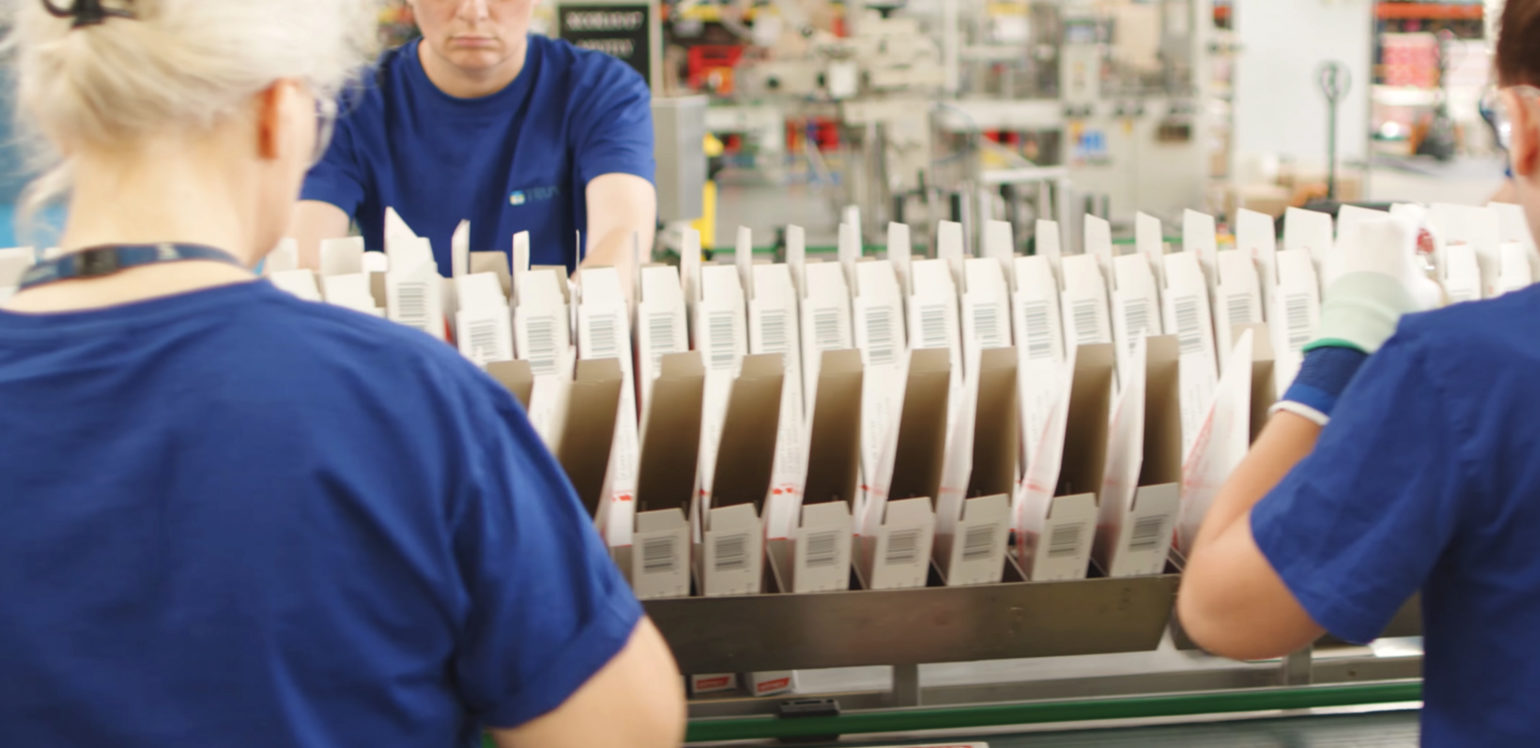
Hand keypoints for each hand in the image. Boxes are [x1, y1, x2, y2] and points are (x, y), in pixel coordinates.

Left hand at [1273, 215, 1443, 425]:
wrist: (1358, 321)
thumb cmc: (1397, 303)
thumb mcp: (1428, 290)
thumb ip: (1426, 275)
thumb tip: (1420, 279)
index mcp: (1397, 228)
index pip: (1414, 213)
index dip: (1422, 227)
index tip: (1423, 244)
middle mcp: (1369, 227)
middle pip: (1388, 226)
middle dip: (1397, 241)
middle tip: (1403, 264)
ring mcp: (1346, 239)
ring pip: (1366, 238)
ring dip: (1375, 250)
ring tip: (1381, 275)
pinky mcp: (1331, 256)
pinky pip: (1349, 252)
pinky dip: (1357, 261)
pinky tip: (1363, 281)